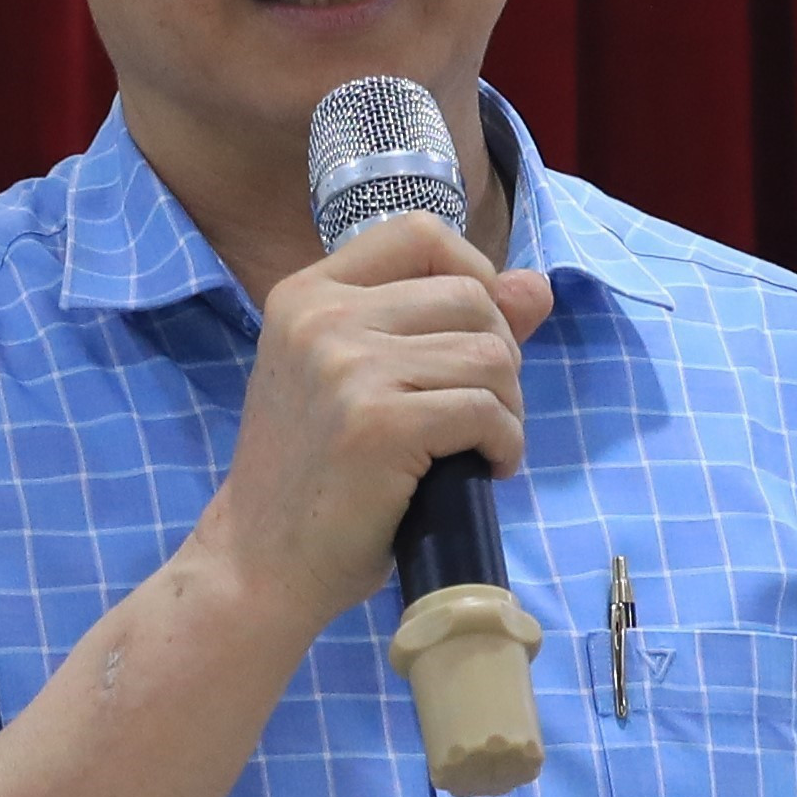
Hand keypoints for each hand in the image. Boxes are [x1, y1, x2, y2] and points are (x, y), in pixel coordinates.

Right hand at [209, 211, 557, 634]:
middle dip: (499, 356)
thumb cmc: (318, 474)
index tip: (477, 336)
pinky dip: (505, 444)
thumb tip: (538, 284)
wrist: (259, 561)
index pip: (421, 234)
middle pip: (470, 296)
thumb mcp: (364, 380)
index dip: (474, 275)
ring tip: (478, 446)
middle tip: (479, 413)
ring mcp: (347, 366)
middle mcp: (322, 317)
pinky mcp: (377, 422)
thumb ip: (446, 324)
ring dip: (506, 407)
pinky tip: (483, 470)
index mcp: (308, 294)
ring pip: (489, 354)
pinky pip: (486, 410)